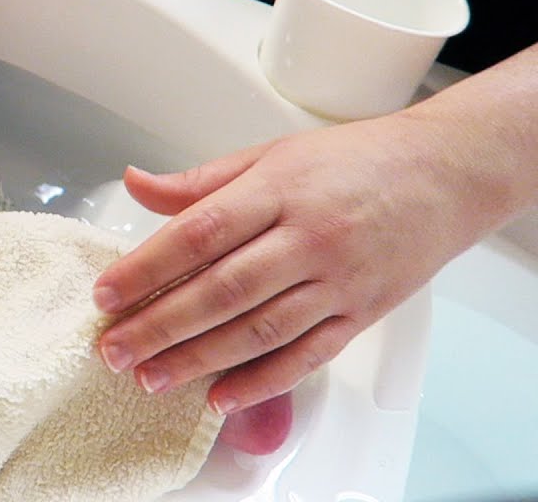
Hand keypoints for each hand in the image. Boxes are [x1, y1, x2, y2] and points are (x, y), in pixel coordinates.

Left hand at [92, 111, 489, 413]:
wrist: (445, 174)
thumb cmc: (353, 160)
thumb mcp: (272, 154)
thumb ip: (200, 181)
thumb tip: (136, 183)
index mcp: (278, 190)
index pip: (199, 232)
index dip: (147, 267)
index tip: (106, 293)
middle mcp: (307, 238)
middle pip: (221, 290)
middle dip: (159, 325)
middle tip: (113, 349)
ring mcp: (337, 281)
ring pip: (258, 330)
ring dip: (198, 360)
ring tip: (150, 377)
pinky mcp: (360, 314)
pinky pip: (307, 356)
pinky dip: (262, 382)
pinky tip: (220, 397)